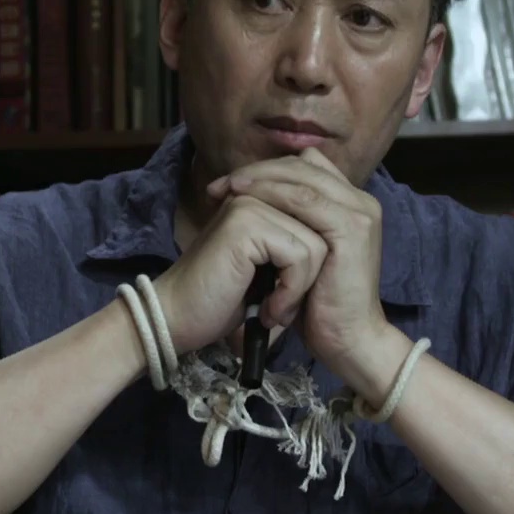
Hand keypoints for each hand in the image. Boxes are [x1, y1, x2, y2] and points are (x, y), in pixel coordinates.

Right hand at [150, 184, 327, 356]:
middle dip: (308, 273)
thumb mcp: (269, 268)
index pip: (315, 208)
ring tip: (272, 308)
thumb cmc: (221, 299)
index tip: (283, 290)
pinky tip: (267, 309)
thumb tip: (333, 239)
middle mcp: (254, 193)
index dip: (312, 259)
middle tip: (280, 304)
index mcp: (258, 197)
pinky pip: (301, 255)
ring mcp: (248, 205)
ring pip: (315, 244)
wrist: (179, 320)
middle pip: (320, 226)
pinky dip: (290, 291)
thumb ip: (293, 242)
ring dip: (299, 288)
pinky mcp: (245, 223)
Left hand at [203, 148, 390, 376]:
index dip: (266, 169)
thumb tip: (249, 203)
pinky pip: (304, 199)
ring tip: (226, 189)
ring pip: (300, 177)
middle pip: (301, 165)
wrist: (347, 339)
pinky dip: (271, 195)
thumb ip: (289, 226)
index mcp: (350, 204)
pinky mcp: (350, 229)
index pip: (305, 166)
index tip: (229, 183)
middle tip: (219, 184)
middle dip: (256, 170)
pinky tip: (244, 200)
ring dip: (259, 179)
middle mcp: (360, 201)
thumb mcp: (301, 256)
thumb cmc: (318, 304)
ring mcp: (359, 213)